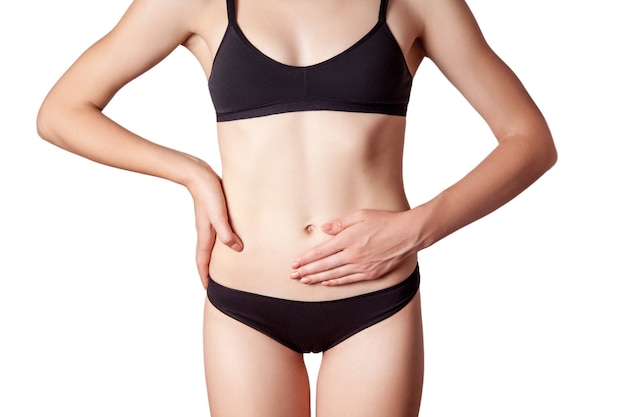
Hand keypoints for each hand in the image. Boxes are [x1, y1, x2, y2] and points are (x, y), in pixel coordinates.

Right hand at [187, 165, 242, 288]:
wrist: (198, 173)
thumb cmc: (209, 193)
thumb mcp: (219, 215)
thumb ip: (227, 233)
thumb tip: (237, 250)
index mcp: (205, 234)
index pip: (203, 261)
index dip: (205, 276)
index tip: (208, 289)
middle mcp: (205, 231)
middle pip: (205, 256)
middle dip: (208, 271)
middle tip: (215, 283)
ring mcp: (208, 223)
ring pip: (211, 246)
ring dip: (214, 258)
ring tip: (222, 266)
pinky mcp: (213, 214)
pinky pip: (216, 234)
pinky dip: (220, 243)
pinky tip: (229, 240)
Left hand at [291, 209, 416, 285]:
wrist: (407, 234)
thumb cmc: (385, 221)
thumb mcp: (361, 215)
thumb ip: (340, 223)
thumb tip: (324, 229)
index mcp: (347, 239)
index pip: (320, 252)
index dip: (306, 259)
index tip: (295, 263)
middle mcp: (352, 255)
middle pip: (324, 266)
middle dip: (306, 271)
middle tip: (293, 276)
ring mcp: (361, 266)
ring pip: (334, 275)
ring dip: (317, 279)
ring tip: (305, 281)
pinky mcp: (370, 273)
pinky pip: (348, 279)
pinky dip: (335, 282)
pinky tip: (326, 283)